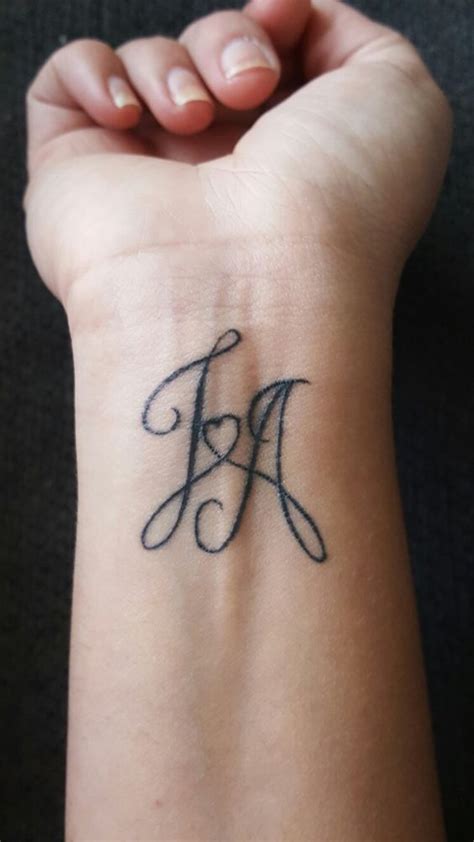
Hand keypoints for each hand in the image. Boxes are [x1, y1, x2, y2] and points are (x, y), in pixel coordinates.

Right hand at [24, 0, 450, 316]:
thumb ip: (351, 38)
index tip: (282, 23)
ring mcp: (148, 174)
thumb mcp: (398, 92)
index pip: (268, 56)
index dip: (275, 21)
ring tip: (193, 121)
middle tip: (248, 88)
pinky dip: (92, 74)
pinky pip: (63, 86)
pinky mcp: (77, 177)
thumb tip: (289, 20)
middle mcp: (220, 169)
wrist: (254, 282)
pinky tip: (129, 116)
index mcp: (292, 155)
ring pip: (144, 60)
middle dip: (228, 41)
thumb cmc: (338, 204)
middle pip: (207, 50)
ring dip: (170, 65)